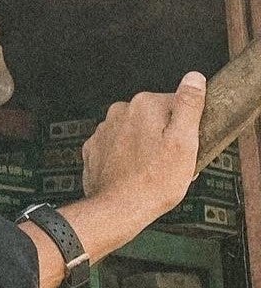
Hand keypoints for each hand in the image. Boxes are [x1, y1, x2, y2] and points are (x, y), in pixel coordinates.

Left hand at [81, 72, 205, 233]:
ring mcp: (103, 131)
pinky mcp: (94, 149)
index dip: (185, 128)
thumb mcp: (184, 141)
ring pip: (135, 134)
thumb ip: (188, 105)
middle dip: (165, 137)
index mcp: (144, 105)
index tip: (186, 146)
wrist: (118, 208)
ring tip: (152, 171)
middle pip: (154, 119)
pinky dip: (127, 158)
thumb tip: (193, 78)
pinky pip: (118, 148)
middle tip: (171, 162)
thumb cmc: (154, 180)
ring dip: (145, 147)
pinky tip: (134, 174)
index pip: (176, 105)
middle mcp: (118, 112)